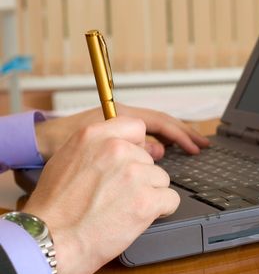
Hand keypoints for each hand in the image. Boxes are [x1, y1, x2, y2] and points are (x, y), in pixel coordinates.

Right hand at [23, 116, 179, 273]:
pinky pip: (171, 199)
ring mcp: (134, 174)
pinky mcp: (147, 200)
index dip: (137, 147)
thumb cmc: (55, 206)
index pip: (136, 127)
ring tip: (125, 208)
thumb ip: (98, 146)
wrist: (51, 240)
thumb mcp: (68, 158)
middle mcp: (117, 150)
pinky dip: (161, 209)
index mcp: (96, 136)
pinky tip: (140, 216)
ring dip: (149, 193)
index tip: (131, 161)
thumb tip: (123, 146)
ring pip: (161, 179)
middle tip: (118, 195)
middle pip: (148, 159)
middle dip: (139, 177)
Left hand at [35, 104, 208, 160]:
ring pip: (155, 132)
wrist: (40, 144)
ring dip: (174, 140)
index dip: (181, 134)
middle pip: (163, 124)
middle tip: (204, 145)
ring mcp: (120, 130)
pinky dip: (159, 147)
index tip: (196, 147)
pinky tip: (166, 155)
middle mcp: (124, 122)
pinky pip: (143, 141)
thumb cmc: (61, 141)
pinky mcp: (115, 140)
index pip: (160, 122)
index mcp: (122, 117)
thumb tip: (157, 150)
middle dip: (185, 134)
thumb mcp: (95, 143)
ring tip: (191, 148)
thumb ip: (128, 146)